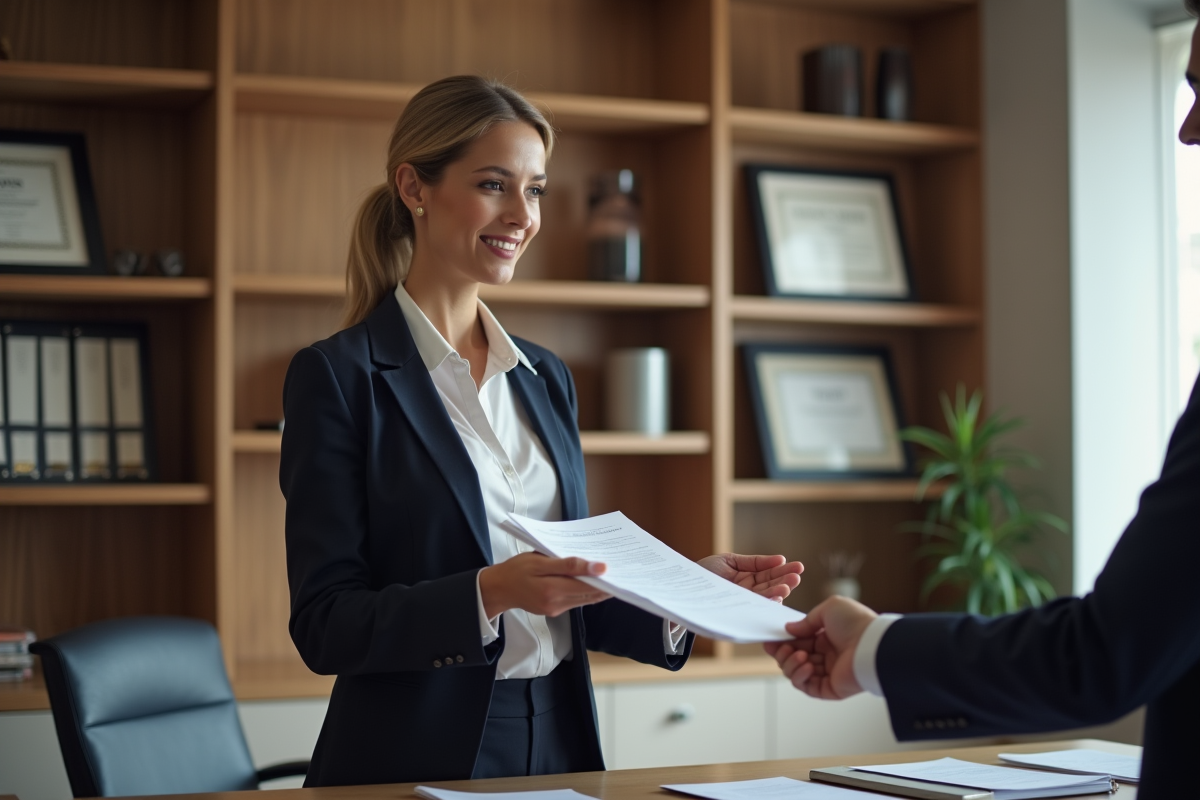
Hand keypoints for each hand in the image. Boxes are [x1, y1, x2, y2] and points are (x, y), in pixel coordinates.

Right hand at [479, 553, 611, 617]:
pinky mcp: (554, 610)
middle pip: (589, 595)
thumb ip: (568, 565)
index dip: (605, 580)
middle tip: (619, 569)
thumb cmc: (517, 570)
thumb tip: (597, 567)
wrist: (499, 588)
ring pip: (584, 599)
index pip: (588, 586)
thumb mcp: (539, 561)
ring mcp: (556, 609)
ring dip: (597, 587)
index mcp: (552, 590)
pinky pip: (575, 600)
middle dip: (604, 584)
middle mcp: (556, 603)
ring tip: (608, 573)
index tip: (618, 568)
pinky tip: (589, 579)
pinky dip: (584, 590)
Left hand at [698, 553, 802, 601]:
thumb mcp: (729, 561)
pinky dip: (765, 602)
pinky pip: (753, 607)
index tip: (798, 567)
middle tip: (797, 576)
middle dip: (784, 581)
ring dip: (778, 592)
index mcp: (746, 578)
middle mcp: (746, 592)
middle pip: (770, 586)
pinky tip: (777, 597)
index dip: (783, 571)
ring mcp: (741, 602)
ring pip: (764, 598)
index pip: (768, 574)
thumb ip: (754, 562)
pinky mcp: (735, 611)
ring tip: (789, 585)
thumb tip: (780, 559)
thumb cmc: (703, 572)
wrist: (681, 587)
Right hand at [763, 596, 876, 699]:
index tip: (770, 639)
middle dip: (782, 653)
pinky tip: (807, 665)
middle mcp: (826, 656)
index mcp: (826, 638)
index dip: (782, 641)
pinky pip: (806, 687)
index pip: (798, 642)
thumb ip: (806, 621)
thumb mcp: (828, 609)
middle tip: (781, 647)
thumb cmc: (856, 623)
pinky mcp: (830, 689)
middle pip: (793, 658)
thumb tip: (789, 630)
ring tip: (801, 655)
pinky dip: (800, 676)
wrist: (873, 643)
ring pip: (795, 673)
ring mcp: (828, 673)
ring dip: (791, 664)